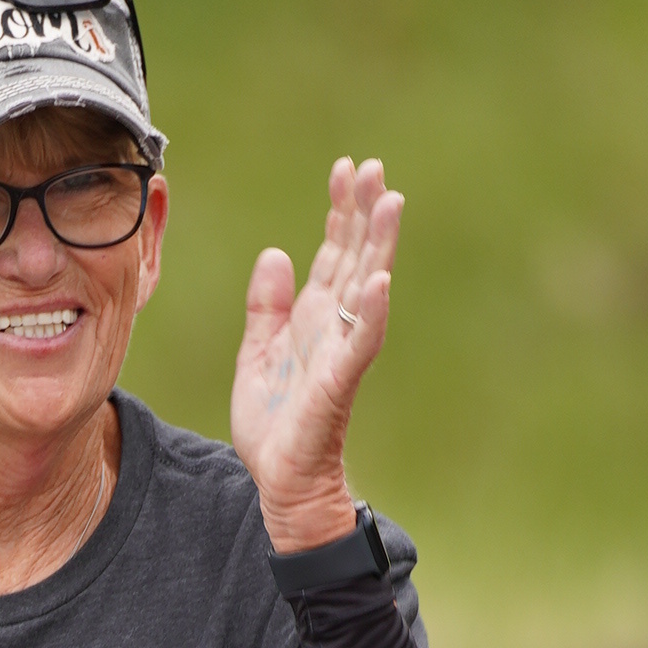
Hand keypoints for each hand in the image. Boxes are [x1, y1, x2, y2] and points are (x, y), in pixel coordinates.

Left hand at [231, 156, 402, 551]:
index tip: (346, 168)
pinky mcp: (337, 383)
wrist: (280, 480)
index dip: (340, 210)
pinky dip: (369, 313)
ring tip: (391, 203)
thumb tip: (277, 253)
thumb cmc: (275, 422)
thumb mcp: (256, 351)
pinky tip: (378, 282)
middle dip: (364, 212)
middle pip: (355, 256)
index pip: (333, 250)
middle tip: (374, 167)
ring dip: (379, 246)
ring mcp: (340, 351)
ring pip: (365, 288)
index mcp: (313, 314)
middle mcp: (333, 325)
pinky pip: (358, 344)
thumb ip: (266, 304)